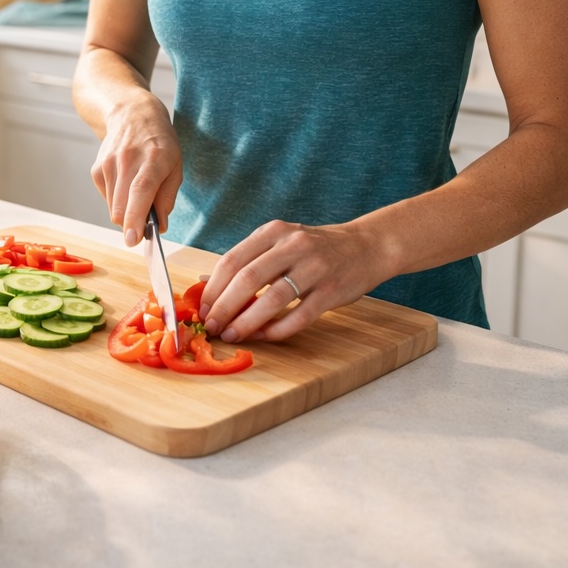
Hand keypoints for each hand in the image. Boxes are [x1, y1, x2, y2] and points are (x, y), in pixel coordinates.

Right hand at [90, 93, 181, 245]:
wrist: (131, 114)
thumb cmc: (159, 142)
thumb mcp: (176, 165)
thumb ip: (168, 198)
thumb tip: (160, 227)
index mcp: (154, 158)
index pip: (141, 190)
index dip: (136, 217)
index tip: (133, 239)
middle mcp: (127, 160)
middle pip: (122, 207)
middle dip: (132, 225)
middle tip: (145, 225)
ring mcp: (108, 164)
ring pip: (113, 209)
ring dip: (126, 212)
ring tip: (137, 193)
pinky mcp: (97, 170)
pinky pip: (107, 200)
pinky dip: (117, 201)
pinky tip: (126, 183)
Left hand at [199, 220, 385, 341]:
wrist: (366, 247)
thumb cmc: (315, 248)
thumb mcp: (280, 242)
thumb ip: (247, 260)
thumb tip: (204, 283)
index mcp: (274, 231)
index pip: (232, 260)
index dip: (213, 288)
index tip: (201, 309)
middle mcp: (293, 245)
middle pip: (248, 279)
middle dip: (224, 307)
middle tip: (212, 327)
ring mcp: (315, 268)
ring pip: (272, 299)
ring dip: (247, 322)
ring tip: (232, 335)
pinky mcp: (332, 291)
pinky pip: (299, 316)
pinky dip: (277, 330)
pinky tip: (263, 336)